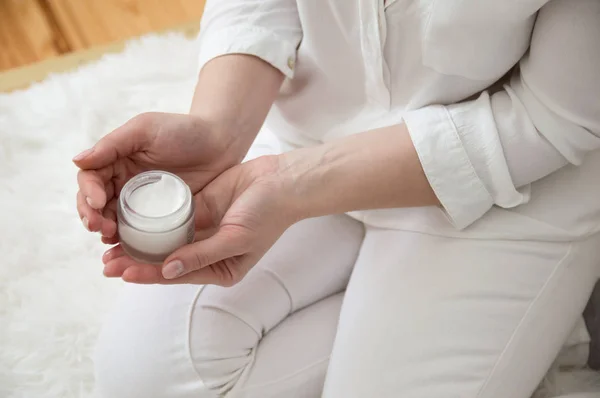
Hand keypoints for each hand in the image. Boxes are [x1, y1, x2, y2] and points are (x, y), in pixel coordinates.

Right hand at [74, 112, 246, 241]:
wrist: (221, 142)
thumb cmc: (184, 130)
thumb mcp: (146, 130)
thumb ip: (113, 144)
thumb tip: (77, 161)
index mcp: (116, 161)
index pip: (90, 180)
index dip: (87, 193)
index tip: (97, 202)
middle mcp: (125, 183)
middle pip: (96, 205)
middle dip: (92, 217)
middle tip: (100, 227)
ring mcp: (143, 203)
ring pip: (114, 221)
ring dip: (106, 232)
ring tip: (110, 239)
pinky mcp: (161, 218)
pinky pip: (140, 232)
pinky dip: (129, 241)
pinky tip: (126, 248)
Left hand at [102, 155, 297, 285]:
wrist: (283, 181)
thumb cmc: (268, 214)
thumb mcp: (236, 239)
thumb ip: (201, 255)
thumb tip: (167, 270)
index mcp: (221, 268)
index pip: (178, 275)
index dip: (149, 275)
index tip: (122, 274)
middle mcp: (208, 252)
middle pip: (167, 260)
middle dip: (137, 262)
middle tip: (106, 263)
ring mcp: (203, 229)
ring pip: (165, 240)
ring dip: (141, 242)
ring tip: (110, 245)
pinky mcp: (201, 208)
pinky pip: (172, 217)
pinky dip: (152, 221)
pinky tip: (131, 220)